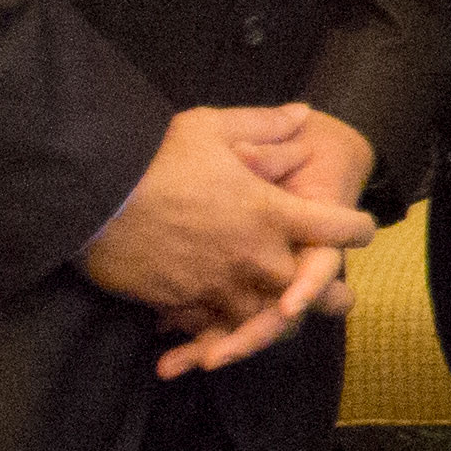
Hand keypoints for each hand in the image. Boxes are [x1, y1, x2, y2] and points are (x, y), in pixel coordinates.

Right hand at [82, 105, 374, 377]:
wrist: (90, 197)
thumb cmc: (153, 157)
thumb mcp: (211, 126)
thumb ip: (265, 125)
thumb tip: (302, 112)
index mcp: (274, 212)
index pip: (340, 228)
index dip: (356, 228)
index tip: (360, 231)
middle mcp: (257, 256)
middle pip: (313, 289)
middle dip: (328, 294)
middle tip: (342, 299)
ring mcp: (222, 287)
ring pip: (267, 319)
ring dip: (277, 322)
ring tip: (288, 324)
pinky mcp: (185, 305)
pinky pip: (214, 330)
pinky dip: (219, 335)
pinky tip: (222, 338)